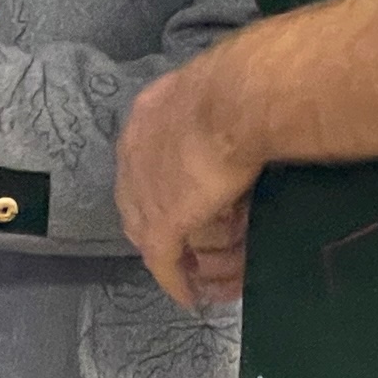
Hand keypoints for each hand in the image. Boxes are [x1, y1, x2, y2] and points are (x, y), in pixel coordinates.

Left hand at [116, 51, 264, 308]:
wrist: (240, 101)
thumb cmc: (243, 84)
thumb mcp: (218, 88)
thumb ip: (214, 108)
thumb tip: (238, 112)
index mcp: (150, 112)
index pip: (144, 157)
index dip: (160, 182)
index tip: (179, 195)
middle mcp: (135, 149)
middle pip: (136, 197)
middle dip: (157, 220)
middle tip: (182, 240)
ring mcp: (144, 188)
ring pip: (148, 230)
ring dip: (169, 251)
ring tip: (187, 269)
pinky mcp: (162, 222)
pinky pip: (163, 260)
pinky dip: (176, 279)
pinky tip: (188, 293)